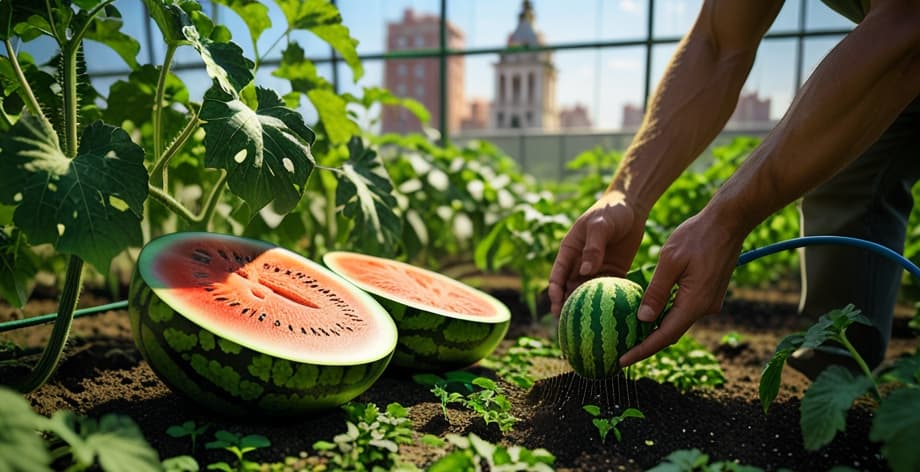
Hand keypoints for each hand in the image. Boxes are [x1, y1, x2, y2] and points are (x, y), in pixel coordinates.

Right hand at [548, 190, 645, 315]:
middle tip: (569, 327)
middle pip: (570, 290)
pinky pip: (609, 291)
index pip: (557, 276)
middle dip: (568, 308)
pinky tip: (613, 316)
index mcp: (569, 252)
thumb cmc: (610, 211)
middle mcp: (580, 264)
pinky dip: (609, 303)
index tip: (556, 308)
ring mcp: (596, 269)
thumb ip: (593, 247)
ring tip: (589, 328)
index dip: (555, 293)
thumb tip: (585, 271)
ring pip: (588, 294)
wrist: (632, 206)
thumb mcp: (600, 225)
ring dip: (587, 310)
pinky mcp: (614, 272)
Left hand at [618, 207, 746, 366]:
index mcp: (695, 303)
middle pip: (671, 333)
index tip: (622, 361)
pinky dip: (666, 315)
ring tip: (630, 335)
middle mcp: (705, 308)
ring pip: (677, 322)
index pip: (664, 336)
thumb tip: (642, 320)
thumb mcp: (670, 261)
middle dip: (647, 345)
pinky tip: (648, 313)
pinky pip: (684, 310)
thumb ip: (656, 292)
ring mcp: (709, 301)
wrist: (729, 222)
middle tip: (621, 352)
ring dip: (656, 330)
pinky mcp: (709, 293)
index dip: (642, 350)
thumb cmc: (696, 236)